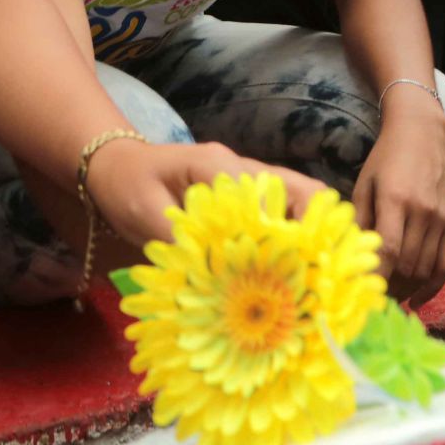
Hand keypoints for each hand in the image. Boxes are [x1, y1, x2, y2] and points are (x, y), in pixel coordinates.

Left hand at [83, 138, 327, 250]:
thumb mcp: (144, 213)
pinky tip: (300, 273)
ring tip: (324, 278)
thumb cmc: (126, 186)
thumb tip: (215, 274)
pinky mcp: (248, 201)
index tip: (301, 266)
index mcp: (217, 166)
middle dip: (323, 230)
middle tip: (331, 274)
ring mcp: (249, 182)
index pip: (268, 193)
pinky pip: (284, 215)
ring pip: (301, 201)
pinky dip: (297, 240)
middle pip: (302, 190)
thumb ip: (180, 239)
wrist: (114, 166)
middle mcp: (243, 169)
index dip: (291, 229)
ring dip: (315, 236)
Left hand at [352, 96, 444, 306]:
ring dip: (407, 290)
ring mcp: (440, 219)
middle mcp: (421, 211)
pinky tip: (416, 300)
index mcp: (395, 198)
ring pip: (425, 270)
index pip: (388, 250)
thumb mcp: (363, 184)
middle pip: (407, 265)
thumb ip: (359, 220)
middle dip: (389, 288)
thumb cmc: (385, 159)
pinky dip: (432, 288)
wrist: (421, 134)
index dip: (377, 277)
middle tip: (370, 299)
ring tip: (388, 299)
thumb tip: (351, 257)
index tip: (362, 294)